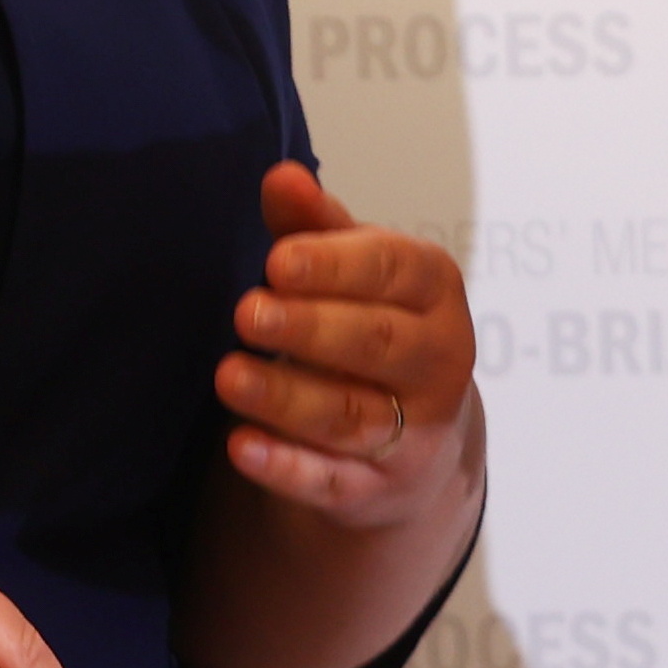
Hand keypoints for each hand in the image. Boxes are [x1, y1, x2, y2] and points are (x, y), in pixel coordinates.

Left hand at [214, 162, 483, 525]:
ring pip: (351, 417)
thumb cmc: (370, 323)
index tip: (276, 261)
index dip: (335, 265)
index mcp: (434, 292)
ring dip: (287, 398)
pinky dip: (286, 467)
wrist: (414, 435)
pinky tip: (241, 446)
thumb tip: (282, 177)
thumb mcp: (352, 269)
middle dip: (310, 328)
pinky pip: (332, 482)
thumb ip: (314, 224)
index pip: (394, 271)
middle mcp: (439, 363)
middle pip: (376, 344)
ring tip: (228, 375)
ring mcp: (415, 434)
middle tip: (247, 312)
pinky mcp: (378, 490)